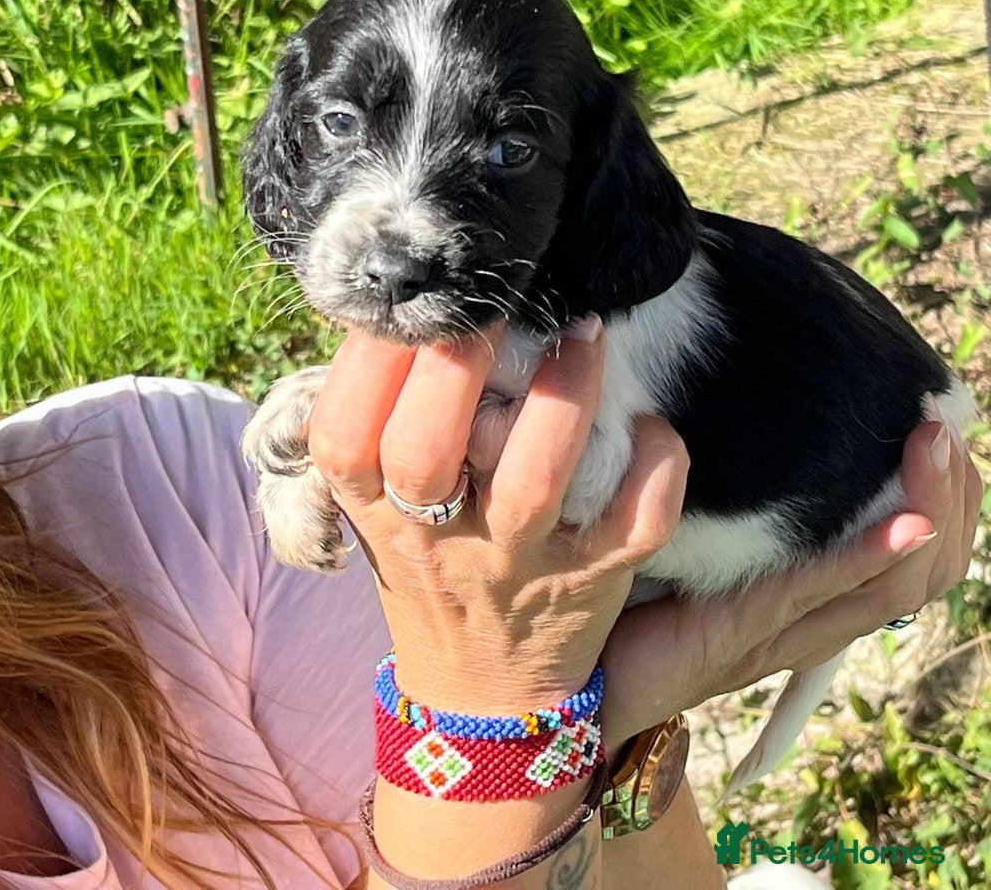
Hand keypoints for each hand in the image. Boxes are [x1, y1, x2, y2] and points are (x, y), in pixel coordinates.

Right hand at [306, 319, 689, 711]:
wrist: (481, 695)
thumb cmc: (428, 560)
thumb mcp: (377, 503)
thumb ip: (380, 416)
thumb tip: (407, 302)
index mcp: (375, 509)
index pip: (344, 436)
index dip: (369, 363)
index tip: (409, 304)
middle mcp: (439, 536)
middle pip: (424, 453)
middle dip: (454, 366)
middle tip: (493, 302)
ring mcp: (520, 563)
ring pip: (534, 481)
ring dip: (561, 399)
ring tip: (583, 331)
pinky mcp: (594, 580)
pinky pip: (635, 524)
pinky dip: (653, 467)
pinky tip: (648, 423)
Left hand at [600, 413, 981, 743]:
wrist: (578, 688)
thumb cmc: (635, 601)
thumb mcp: (703, 541)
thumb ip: (734, 494)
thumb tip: (742, 410)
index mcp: (808, 599)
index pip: (914, 557)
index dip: (946, 498)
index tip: (944, 430)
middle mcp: (810, 620)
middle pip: (919, 570)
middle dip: (947, 498)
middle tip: (945, 429)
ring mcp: (780, 632)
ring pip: (886, 583)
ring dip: (922, 510)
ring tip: (934, 451)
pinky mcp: (738, 634)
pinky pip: (814, 593)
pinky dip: (864, 558)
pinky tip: (902, 525)